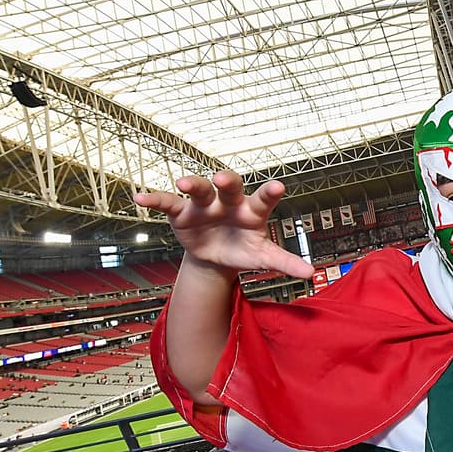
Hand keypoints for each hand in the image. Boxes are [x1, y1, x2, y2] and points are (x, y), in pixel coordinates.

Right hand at [134, 171, 314, 278]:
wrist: (215, 256)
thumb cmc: (243, 249)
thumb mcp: (262, 257)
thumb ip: (284, 262)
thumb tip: (312, 273)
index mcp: (252, 211)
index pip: (264, 198)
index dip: (269, 192)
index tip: (279, 186)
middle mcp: (229, 202)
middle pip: (230, 186)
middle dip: (226, 181)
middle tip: (222, 178)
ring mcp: (205, 205)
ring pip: (199, 189)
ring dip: (192, 184)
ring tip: (183, 183)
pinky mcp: (182, 212)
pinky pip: (167, 202)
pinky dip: (154, 199)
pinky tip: (140, 199)